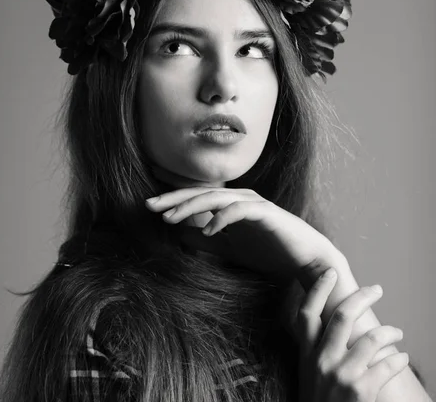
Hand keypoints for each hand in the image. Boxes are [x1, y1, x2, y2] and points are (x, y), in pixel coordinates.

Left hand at [145, 186, 342, 277]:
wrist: (306, 260)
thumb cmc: (270, 252)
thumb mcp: (230, 249)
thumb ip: (208, 242)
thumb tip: (179, 238)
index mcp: (230, 203)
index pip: (196, 195)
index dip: (173, 193)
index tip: (148, 197)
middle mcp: (239, 198)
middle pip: (200, 192)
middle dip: (173, 198)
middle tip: (148, 205)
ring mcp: (253, 203)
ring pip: (216, 198)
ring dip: (191, 207)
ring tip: (169, 219)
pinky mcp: (266, 213)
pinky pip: (239, 211)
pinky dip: (221, 219)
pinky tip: (206, 231)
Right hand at [297, 268, 408, 401]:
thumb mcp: (309, 373)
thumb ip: (317, 349)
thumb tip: (334, 323)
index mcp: (306, 354)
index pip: (307, 313)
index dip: (318, 289)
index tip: (331, 273)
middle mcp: (322, 360)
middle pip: (342, 316)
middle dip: (363, 297)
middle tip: (377, 290)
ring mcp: (342, 375)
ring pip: (371, 338)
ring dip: (390, 332)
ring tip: (398, 333)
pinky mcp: (363, 391)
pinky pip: (387, 364)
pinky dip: (399, 358)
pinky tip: (403, 357)